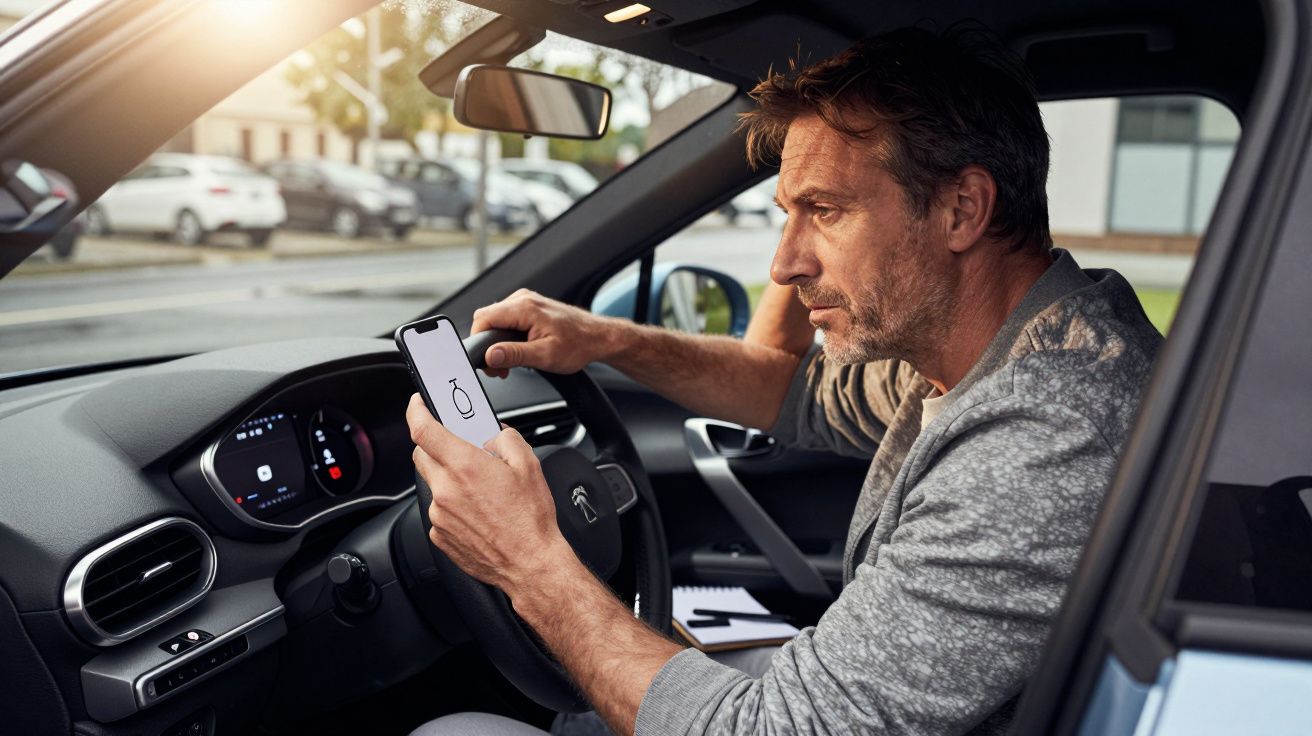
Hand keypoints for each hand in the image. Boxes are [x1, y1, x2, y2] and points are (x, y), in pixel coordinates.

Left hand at [406, 394, 572, 590]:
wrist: (530, 564)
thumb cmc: (530, 520)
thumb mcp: (529, 465)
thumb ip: (507, 439)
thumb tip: (495, 436)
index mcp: (465, 466)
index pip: (422, 429)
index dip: (416, 411)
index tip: (418, 404)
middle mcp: (446, 490)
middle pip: (422, 455)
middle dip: (435, 445)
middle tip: (458, 447)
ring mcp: (439, 515)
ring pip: (432, 484)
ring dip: (448, 479)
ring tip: (479, 489)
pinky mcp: (439, 535)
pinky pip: (439, 510)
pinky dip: (452, 506)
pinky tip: (477, 512)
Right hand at [471, 289, 615, 377]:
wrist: (598, 338)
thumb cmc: (578, 344)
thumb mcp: (544, 356)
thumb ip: (514, 354)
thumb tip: (490, 355)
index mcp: (524, 307)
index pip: (482, 319)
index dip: (479, 341)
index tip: (487, 361)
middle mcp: (523, 299)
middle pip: (486, 319)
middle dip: (488, 344)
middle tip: (500, 367)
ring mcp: (526, 301)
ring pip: (496, 320)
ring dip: (498, 342)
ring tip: (511, 361)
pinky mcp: (530, 307)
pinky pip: (507, 319)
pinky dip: (507, 336)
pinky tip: (518, 350)